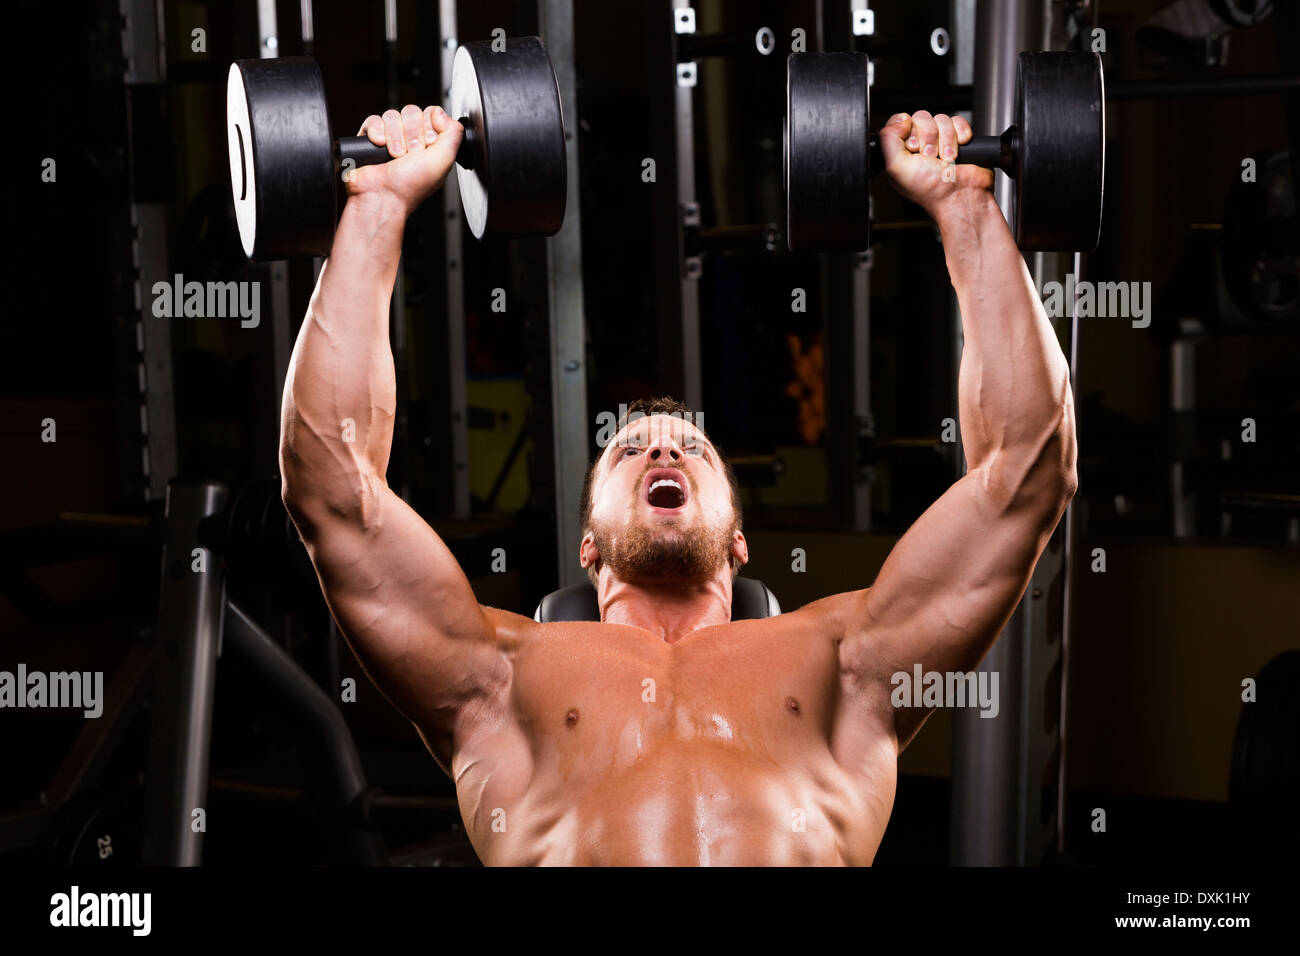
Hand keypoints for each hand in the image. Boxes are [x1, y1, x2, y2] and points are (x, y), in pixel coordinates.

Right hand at [345, 104, 462, 215]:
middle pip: (412, 112)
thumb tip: (439, 112)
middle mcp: (411, 140)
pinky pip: (374, 120)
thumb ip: (453, 132)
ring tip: (395, 155)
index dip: (429, 126)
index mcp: (431, 145)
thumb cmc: (411, 186)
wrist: (382, 196)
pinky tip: (380, 146)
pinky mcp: (371, 138)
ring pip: (392, 115)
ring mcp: (390, 138)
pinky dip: (377, 131)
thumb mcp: (444, 160)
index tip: (428, 145)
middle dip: (412, 133)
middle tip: (411, 154)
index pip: (431, 114)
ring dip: (395, 136)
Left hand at [879, 111, 993, 218]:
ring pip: (941, 119)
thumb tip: (901, 119)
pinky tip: (959, 149)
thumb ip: (888, 139)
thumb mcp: (896, 167)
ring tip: (946, 158)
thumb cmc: (930, 190)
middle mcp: (919, 145)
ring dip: (946, 139)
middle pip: (922, 118)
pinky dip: (960, 133)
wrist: (961, 195)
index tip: (913, 148)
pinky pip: (959, 121)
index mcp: (901, 151)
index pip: (900, 122)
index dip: (908, 131)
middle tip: (930, 157)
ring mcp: (940, 141)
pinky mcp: (959, 138)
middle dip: (929, 138)